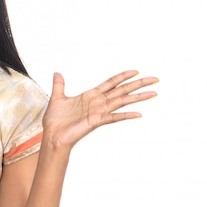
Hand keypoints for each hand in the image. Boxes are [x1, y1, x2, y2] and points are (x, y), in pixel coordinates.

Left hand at [42, 70, 157, 150]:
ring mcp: (99, 112)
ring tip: (153, 93)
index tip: (135, 71)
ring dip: (137, 97)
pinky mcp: (96, 121)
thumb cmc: (55, 120)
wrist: (52, 135)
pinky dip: (125, 115)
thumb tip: (57, 73)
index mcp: (90, 96)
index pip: (110, 83)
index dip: (122, 76)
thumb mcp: (57, 98)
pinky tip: (138, 114)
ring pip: (122, 101)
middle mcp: (98, 103)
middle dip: (138, 84)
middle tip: (154, 79)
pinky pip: (113, 117)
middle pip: (122, 90)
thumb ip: (59, 85)